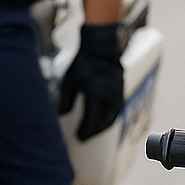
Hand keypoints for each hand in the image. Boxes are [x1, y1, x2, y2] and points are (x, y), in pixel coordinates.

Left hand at [59, 23, 124, 140]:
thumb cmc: (84, 62)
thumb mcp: (70, 81)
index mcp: (95, 92)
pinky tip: (102, 120)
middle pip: (103, 122)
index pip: (91, 119)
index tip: (78, 136)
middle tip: (83, 137)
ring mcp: (118, 93)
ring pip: (112, 117)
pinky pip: (117, 110)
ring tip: (92, 132)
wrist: (101, 46)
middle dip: (93, 132)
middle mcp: (109, 94)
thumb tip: (62, 115)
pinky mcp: (121, 90)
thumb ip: (66, 100)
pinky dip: (109, 118)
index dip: (84, 131)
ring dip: (102, 127)